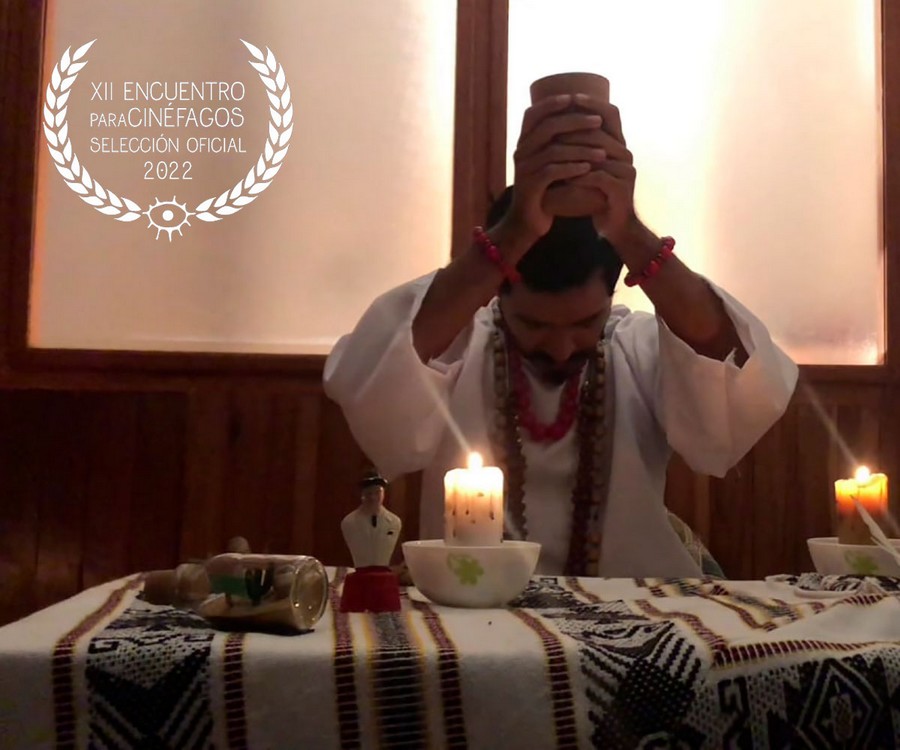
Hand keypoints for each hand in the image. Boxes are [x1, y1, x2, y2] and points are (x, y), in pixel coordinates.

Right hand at [498, 94, 606, 244]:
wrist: (527, 223)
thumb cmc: (544, 190)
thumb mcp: (548, 164)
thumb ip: (556, 144)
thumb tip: (582, 119)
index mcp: (524, 143)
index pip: (532, 114)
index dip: (551, 103)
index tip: (573, 98)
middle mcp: (520, 153)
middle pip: (547, 127)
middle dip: (575, 121)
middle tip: (598, 121)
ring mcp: (523, 170)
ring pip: (553, 150)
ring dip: (581, 149)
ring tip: (602, 152)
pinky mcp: (529, 187)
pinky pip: (551, 172)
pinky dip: (571, 168)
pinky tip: (588, 169)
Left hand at [559, 95, 638, 241]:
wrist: (614, 225)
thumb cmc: (597, 195)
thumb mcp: (589, 167)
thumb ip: (581, 147)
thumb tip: (557, 123)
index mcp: (619, 144)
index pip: (611, 114)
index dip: (592, 103)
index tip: (570, 97)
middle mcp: (626, 153)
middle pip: (599, 133)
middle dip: (574, 129)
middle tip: (551, 129)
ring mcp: (626, 171)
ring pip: (598, 154)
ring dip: (573, 151)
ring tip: (552, 150)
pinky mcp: (621, 189)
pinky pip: (598, 177)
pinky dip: (579, 175)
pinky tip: (564, 176)